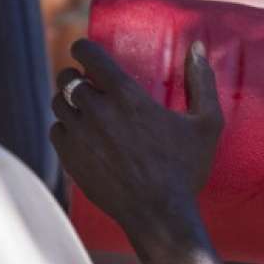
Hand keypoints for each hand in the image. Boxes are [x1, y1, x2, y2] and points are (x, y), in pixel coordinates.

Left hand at [50, 39, 223, 233]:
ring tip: (82, 107)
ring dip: (68, 100)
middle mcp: (97, 111)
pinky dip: (65, 127)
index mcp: (127, 96)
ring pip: (58, 103)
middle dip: (76, 76)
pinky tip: (78, 132)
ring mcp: (80, 136)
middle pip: (68, 77)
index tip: (86, 52)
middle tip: (88, 84)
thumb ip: (202, 83)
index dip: (83, 48)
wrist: (160, 215)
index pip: (87, 53)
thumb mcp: (207, 125)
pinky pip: (56, 130)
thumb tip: (197, 48)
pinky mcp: (70, 159)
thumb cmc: (185, 169)